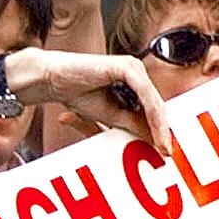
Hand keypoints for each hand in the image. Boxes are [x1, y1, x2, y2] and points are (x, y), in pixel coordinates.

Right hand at [15, 50, 168, 152]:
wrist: (51, 80)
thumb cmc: (77, 94)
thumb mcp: (111, 116)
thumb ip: (133, 124)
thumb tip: (155, 140)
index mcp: (134, 81)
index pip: (153, 107)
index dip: (161, 129)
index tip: (165, 151)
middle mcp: (137, 72)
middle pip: (157, 104)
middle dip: (163, 129)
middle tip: (167, 151)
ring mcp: (132, 67)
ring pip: (153, 99)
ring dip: (160, 124)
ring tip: (162, 144)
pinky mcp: (125, 67)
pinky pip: (144, 92)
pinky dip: (150, 112)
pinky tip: (154, 128)